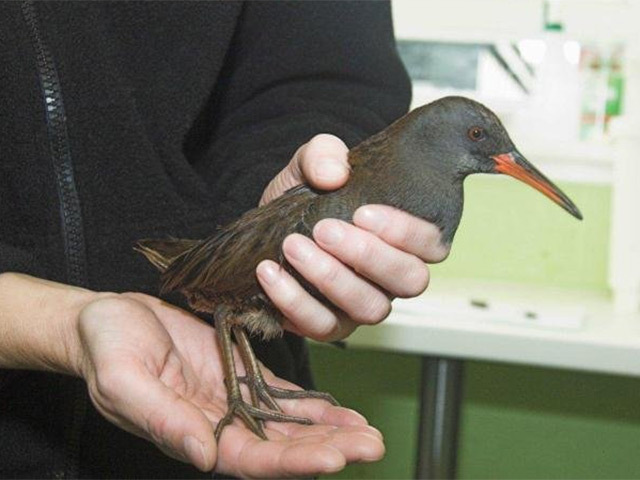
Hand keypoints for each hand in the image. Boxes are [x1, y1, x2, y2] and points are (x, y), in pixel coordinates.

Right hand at [77, 292, 382, 476]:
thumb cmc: (106, 348)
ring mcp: (232, 399)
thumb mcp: (124, 381)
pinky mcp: (238, 372)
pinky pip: (281, 394)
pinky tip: (340, 409)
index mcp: (193, 435)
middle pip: (282, 446)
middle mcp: (220, 424)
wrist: (107, 319)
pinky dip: (311, 403)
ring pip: (288, 422)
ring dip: (329, 429)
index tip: (335, 458)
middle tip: (372, 445)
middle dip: (328, 448)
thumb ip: (163, 420)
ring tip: (367, 431)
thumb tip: (203, 457)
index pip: (252, 459)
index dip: (293, 461)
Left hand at [257, 134, 449, 340]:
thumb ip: (324, 154)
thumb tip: (334, 173)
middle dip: (369, 255)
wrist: (267, 227)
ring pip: (370, 308)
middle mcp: (391, 276)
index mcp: (403, 238)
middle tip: (324, 229)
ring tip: (293, 247)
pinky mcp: (329, 325)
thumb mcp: (311, 163)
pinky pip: (322, 326)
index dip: (407, 232)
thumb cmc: (307, 196)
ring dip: (331, 278)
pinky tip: (269, 273)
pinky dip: (294, 301)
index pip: (432, 244)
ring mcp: (362, 304)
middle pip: (410, 280)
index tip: (363, 212)